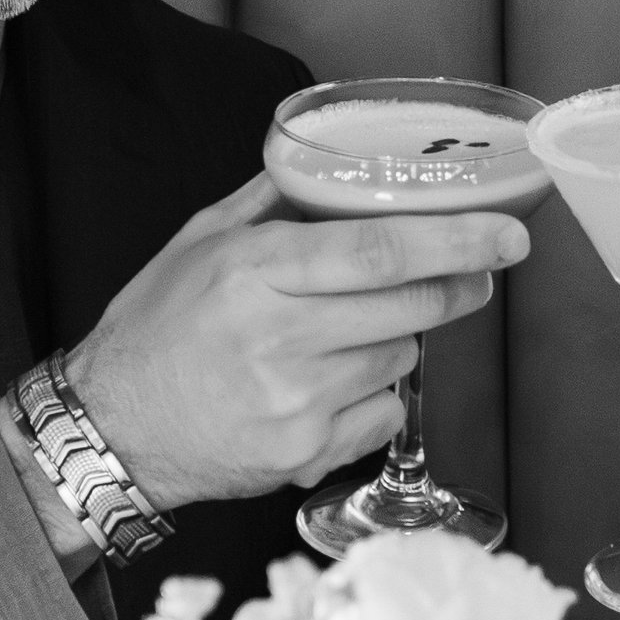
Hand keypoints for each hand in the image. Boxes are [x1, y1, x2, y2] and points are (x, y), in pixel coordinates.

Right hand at [65, 172, 528, 508]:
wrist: (113, 429)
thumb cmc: (155, 330)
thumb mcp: (198, 243)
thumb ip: (271, 200)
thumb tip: (333, 164)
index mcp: (253, 273)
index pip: (378, 251)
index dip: (455, 241)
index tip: (507, 235)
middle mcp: (277, 338)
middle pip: (410, 307)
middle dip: (458, 286)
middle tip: (475, 272)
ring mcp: (295, 403)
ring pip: (403, 360)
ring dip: (400, 340)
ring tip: (351, 334)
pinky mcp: (305, 455)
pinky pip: (384, 416)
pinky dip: (375, 398)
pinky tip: (330, 387)